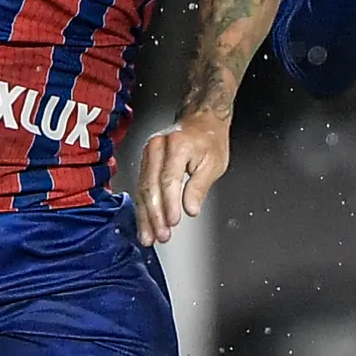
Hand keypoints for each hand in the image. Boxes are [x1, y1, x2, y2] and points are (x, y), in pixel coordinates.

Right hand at [135, 111, 231, 245]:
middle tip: (161, 235)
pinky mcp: (145, 161)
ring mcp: (148, 153)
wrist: (201, 119)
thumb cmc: (209, 139)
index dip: (169, 204)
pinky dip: (143, 207)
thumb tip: (190, 209)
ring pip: (142, 189)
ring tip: (149, 236)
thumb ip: (199, 187)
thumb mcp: (214, 163)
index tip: (173, 222)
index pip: (169, 179)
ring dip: (145, 215)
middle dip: (155, 215)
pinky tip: (145, 223)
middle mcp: (157, 147)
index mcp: (177, 144)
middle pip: (151, 186)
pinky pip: (141, 186)